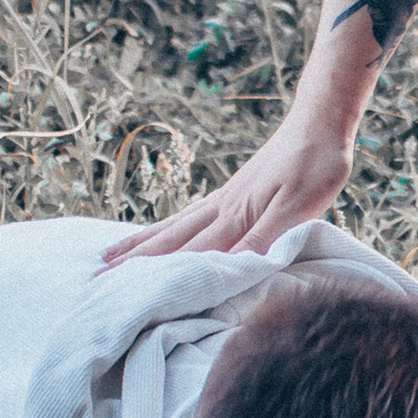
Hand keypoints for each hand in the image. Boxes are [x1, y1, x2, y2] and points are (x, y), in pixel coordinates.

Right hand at [103, 109, 352, 264]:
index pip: (190, 254)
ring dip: (141, 244)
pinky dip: (167, 227)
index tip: (125, 295)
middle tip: (97, 280)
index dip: (158, 276)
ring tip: (109, 256)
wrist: (320, 122)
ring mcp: (223, 198)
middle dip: (134, 263)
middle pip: (169, 240)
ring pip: (174, 226)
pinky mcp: (232, 192)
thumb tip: (230, 268)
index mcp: (234, 215)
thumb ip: (265, 237)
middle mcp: (220, 207)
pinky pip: (189, 215)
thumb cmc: (315, 164)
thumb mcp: (298, 206)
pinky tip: (161, 233)